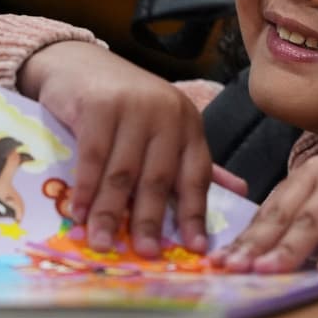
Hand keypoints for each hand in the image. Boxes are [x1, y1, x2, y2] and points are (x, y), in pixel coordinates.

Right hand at [17, 41, 228, 256]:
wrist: (78, 64)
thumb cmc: (124, 104)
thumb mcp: (162, 129)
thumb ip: (192, 162)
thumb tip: (239, 191)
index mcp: (189, 125)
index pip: (197, 175)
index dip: (195, 213)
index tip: (195, 248)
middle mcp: (167, 114)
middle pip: (159, 178)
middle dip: (151, 221)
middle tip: (144, 253)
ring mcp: (134, 107)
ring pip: (123, 172)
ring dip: (111, 213)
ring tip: (102, 243)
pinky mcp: (100, 105)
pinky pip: (93, 157)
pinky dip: (86, 189)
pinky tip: (80, 212)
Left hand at [209, 142, 317, 272]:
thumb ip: (306, 229)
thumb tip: (266, 261)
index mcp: (305, 177)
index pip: (270, 212)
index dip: (246, 239)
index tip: (223, 262)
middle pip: (285, 214)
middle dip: (258, 244)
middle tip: (236, 268)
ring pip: (315, 218)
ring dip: (291, 247)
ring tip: (271, 271)